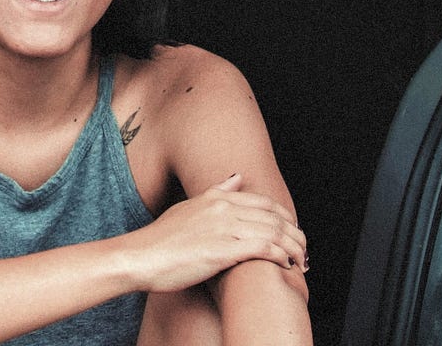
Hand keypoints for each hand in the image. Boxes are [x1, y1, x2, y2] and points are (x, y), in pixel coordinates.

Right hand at [116, 174, 306, 292]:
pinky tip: (285, 264)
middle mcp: (223, 209)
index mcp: (216, 198)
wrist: (140, 257)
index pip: (265, 203)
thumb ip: (215, 192)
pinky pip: (264, 248)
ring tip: (299, 260)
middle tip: (302, 249)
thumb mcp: (187, 208)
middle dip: (295, 234)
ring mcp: (224, 228)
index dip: (285, 218)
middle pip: (275, 217)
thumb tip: (237, 177)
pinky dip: (280, 256)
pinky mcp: (223, 250)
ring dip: (293, 247)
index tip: (291, 232)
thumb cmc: (160, 240)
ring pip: (275, 232)